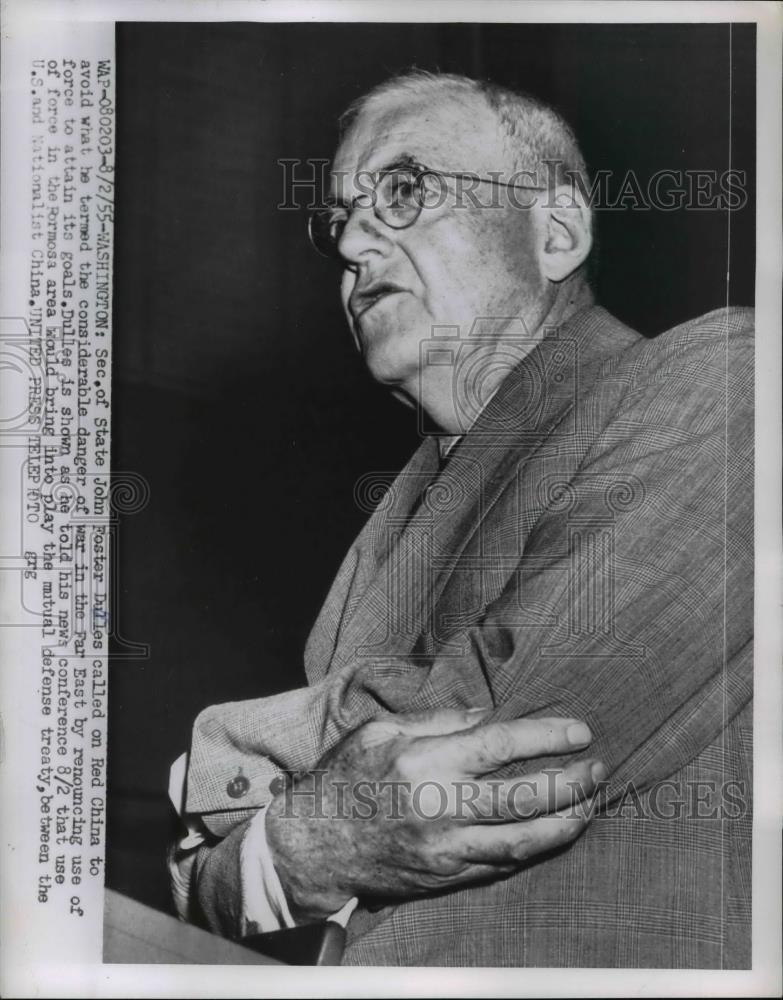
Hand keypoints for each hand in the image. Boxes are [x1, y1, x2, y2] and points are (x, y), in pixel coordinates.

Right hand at [265, 708, 605, 920]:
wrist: (312, 846)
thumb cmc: (343, 778)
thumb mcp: (378, 732)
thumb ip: (434, 721)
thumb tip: (485, 716)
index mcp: (424, 763)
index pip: (501, 745)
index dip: (547, 737)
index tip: (580, 730)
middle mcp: (440, 808)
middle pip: (523, 797)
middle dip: (570, 783)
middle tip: (597, 768)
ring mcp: (445, 849)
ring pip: (522, 841)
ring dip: (564, 823)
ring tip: (590, 806)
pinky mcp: (444, 877)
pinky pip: (500, 866)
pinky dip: (533, 851)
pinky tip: (554, 835)